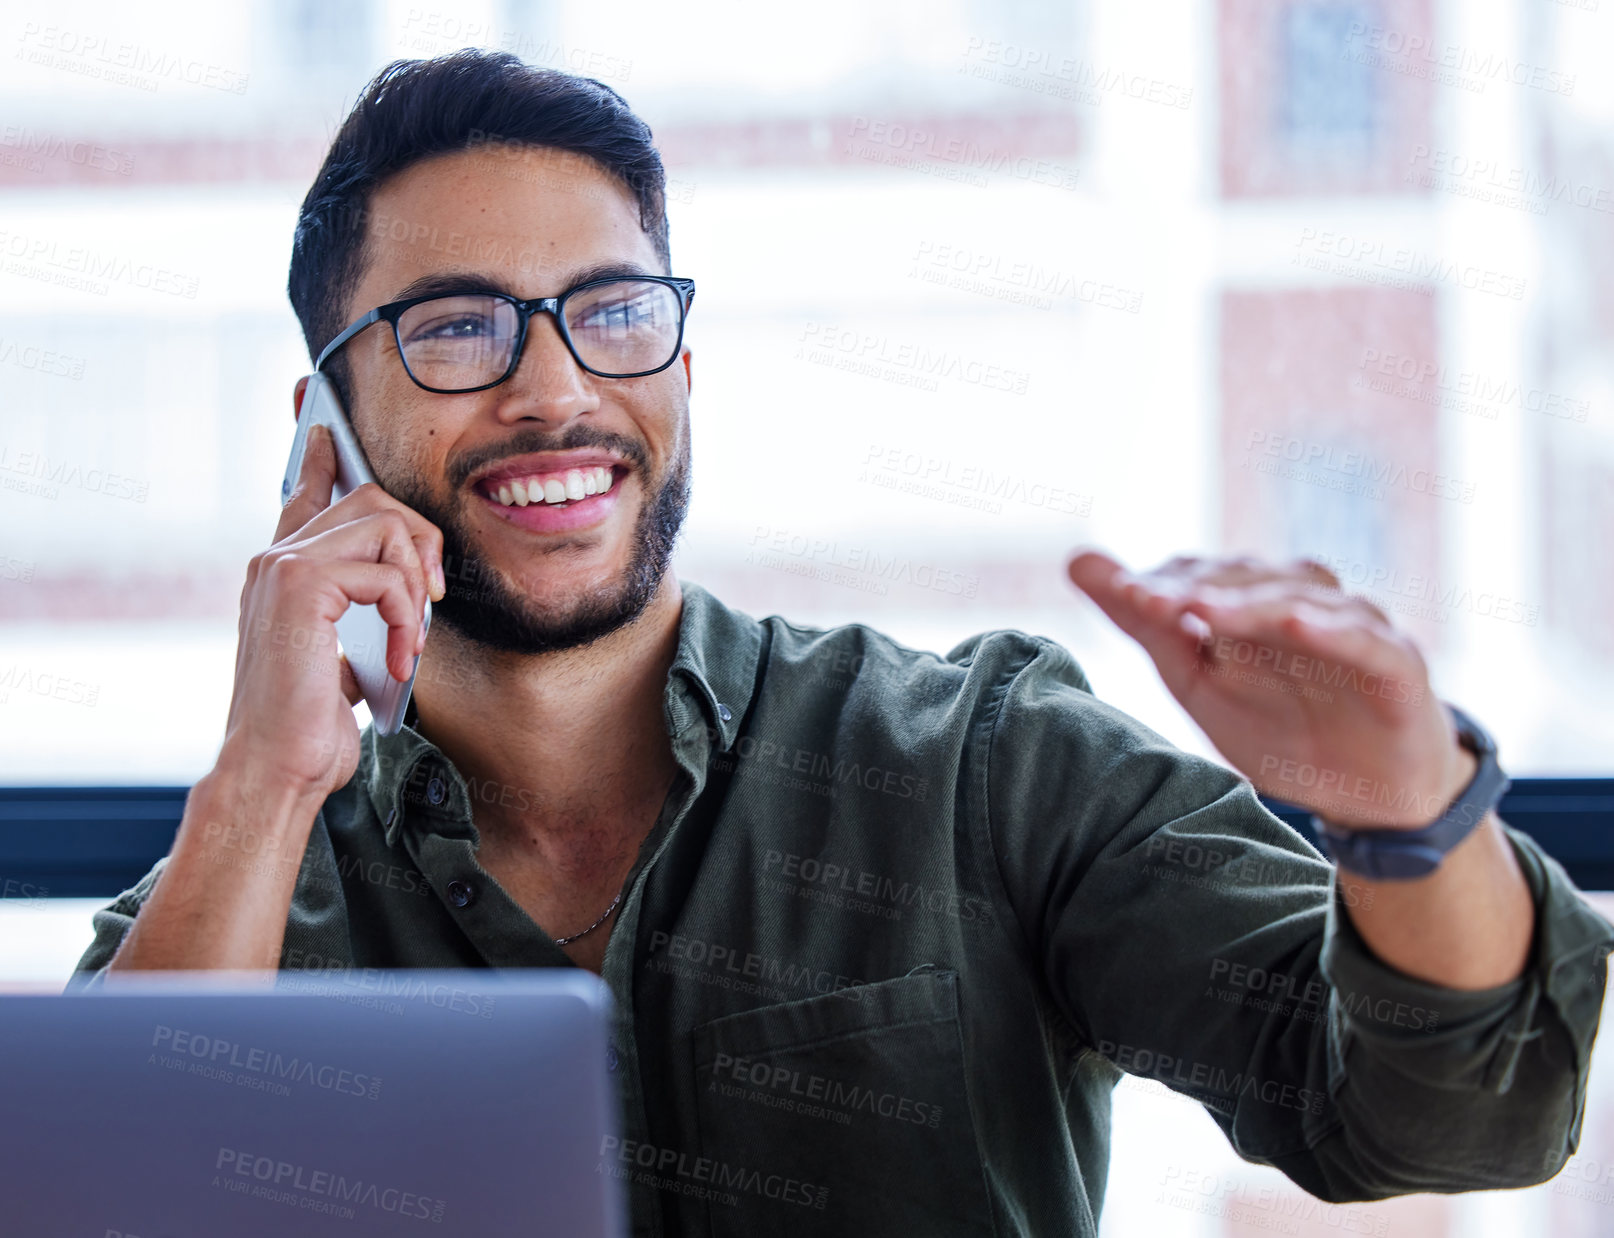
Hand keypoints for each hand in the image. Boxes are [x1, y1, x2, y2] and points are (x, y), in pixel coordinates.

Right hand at [219, 423, 445, 801]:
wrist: (276, 767)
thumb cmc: (308, 726)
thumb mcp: (341, 658)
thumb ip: (357, 613)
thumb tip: (405, 590)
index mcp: (281, 573)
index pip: (303, 496)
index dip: (318, 457)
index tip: (323, 426)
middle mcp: (274, 559)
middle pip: (371, 498)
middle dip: (420, 539)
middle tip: (428, 599)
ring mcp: (282, 566)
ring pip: (385, 525)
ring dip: (415, 585)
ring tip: (409, 642)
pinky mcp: (301, 585)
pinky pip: (385, 572)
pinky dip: (406, 618)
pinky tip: (398, 661)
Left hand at [1067, 550, 1473, 829]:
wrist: (1369, 793)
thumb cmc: (1281, 724)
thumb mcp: (1199, 680)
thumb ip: (1145, 621)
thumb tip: (1076, 558)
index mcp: (1248, 602)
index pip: (1198, 578)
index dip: (1159, 584)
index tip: (1115, 590)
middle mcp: (1300, 599)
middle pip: (1244, 580)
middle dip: (1194, 588)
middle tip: (1145, 598)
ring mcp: (1351, 627)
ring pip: (1298, 599)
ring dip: (1248, 601)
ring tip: (1204, 607)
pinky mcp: (1396, 663)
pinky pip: (1363, 640)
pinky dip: (1331, 629)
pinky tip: (1295, 623)